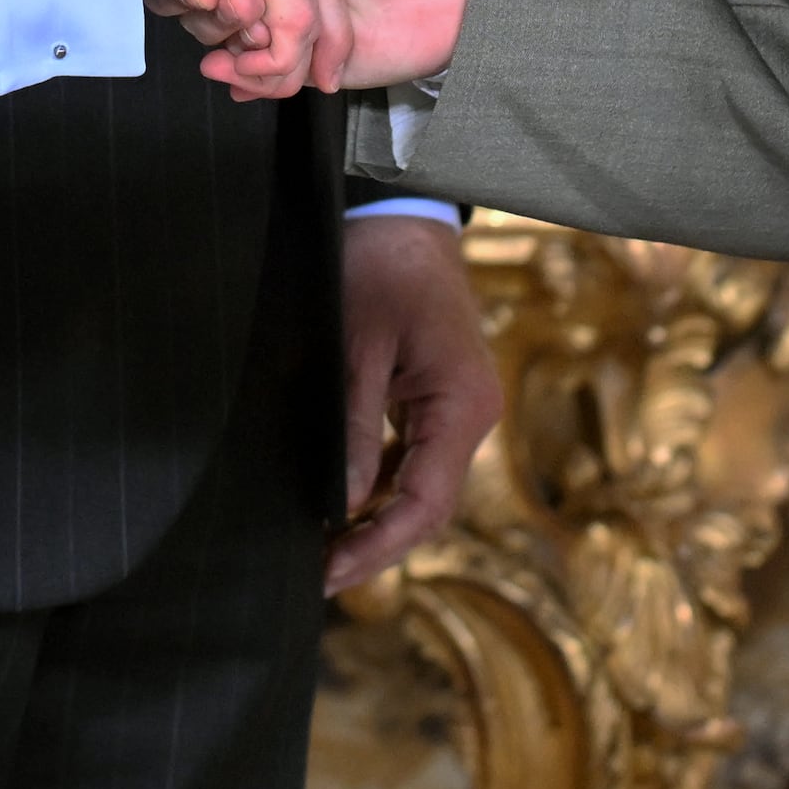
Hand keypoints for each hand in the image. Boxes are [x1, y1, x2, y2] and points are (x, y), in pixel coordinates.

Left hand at [328, 213, 501, 594]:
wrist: (400, 213)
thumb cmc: (379, 268)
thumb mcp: (357, 347)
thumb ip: (353, 428)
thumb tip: (342, 503)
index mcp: (462, 405)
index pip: (426, 502)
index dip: (378, 546)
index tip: (330, 572)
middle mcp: (470, 414)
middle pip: (427, 505)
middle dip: (375, 543)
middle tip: (318, 575)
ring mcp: (457, 409)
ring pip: (418, 485)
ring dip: (374, 519)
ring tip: (321, 549)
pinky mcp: (437, 399)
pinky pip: (411, 457)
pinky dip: (377, 484)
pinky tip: (339, 503)